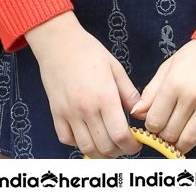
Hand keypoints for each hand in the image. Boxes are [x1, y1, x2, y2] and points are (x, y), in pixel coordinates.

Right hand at [26, 12, 142, 158]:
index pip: (120, 135)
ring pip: (86, 148)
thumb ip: (128, 92)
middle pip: (105, 147)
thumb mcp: (115, 67)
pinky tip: (87, 134)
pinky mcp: (56, 113)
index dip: (131, 146)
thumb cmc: (88, 51)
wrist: (59, 42)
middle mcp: (86, 109)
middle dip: (119, 152)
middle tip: (124, 145)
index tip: (136, 145)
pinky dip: (78, 143)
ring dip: (100, 153)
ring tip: (108, 145)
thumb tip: (139, 113)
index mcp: (105, 96)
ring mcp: (69, 113)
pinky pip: (67, 139)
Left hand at [129, 39, 195, 154]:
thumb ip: (151, 92)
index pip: (155, 121)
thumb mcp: (167, 68)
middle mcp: (191, 95)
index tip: (154, 124)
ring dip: (181, 144)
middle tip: (165, 130)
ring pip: (190, 139)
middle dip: (164, 137)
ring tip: (178, 137)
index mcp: (173, 83)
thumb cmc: (192, 56)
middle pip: (171, 133)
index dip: (151, 127)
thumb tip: (136, 113)